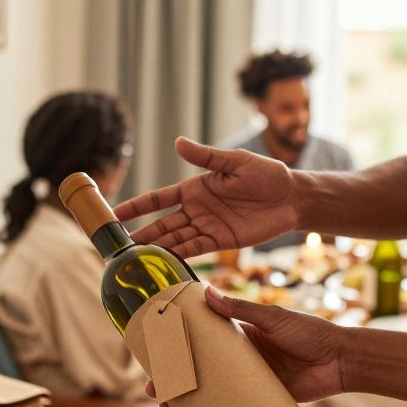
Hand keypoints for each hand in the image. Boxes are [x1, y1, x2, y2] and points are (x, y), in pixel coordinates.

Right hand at [113, 137, 297, 255]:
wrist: (291, 198)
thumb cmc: (266, 174)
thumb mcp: (235, 162)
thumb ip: (206, 157)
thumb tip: (178, 142)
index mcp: (195, 188)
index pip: (158, 198)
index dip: (137, 206)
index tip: (115, 214)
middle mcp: (196, 209)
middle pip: (162, 224)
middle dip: (142, 234)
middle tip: (119, 247)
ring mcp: (207, 227)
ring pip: (175, 240)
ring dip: (157, 249)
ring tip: (135, 260)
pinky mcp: (221, 242)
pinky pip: (195, 250)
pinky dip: (179, 257)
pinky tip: (163, 264)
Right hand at [142, 286, 345, 406]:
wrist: (341, 360)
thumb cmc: (310, 332)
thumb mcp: (273, 318)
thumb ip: (241, 308)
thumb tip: (206, 292)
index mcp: (240, 338)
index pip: (200, 344)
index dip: (177, 352)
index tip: (156, 359)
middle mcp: (241, 362)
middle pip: (200, 374)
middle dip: (175, 385)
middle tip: (156, 393)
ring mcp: (250, 384)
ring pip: (212, 397)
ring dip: (190, 406)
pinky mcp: (263, 403)